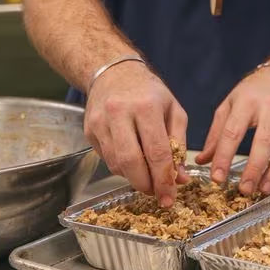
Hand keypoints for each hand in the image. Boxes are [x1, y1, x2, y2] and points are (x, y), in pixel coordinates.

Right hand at [85, 62, 187, 206]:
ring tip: (148, 179)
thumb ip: (179, 144)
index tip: (169, 197)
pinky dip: (121, 168)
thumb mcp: (173, 110)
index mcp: (146, 107)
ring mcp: (100, 122)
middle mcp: (120, 113)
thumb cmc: (149, 92)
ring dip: (133, 179)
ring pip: (116, 164)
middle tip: (157, 194)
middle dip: (146, 185)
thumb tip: (180, 178)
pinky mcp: (89, 130)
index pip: (156, 151)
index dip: (163, 179)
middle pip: (131, 162)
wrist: (114, 72)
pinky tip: (133, 164)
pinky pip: (106, 159)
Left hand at [196, 65, 269, 195]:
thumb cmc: (253, 92)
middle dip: (254, 168)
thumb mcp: (230, 104)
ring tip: (263, 190)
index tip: (217, 178)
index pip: (233, 132)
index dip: (224, 156)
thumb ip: (216, 133)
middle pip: (263, 141)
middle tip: (243, 190)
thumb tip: (202, 161)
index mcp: (246, 102)